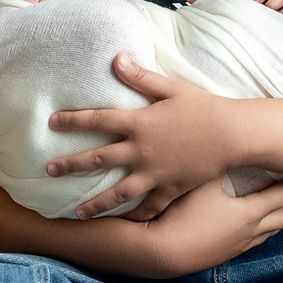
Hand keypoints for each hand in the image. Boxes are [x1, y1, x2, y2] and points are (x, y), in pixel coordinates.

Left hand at [47, 56, 242, 219]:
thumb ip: (141, 77)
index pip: (97, 119)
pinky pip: (148, 207)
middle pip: (98, 159)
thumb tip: (116, 58)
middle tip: (48, 171)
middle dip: (71, 164)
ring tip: (76, 213)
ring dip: (95, 203)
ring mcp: (154, 173)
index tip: (51, 122)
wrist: (233, 135)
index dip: (72, 120)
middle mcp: (141, 150)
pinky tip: (122, 224)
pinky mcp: (170, 188)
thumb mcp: (172, 88)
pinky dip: (135, 216)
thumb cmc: (204, 107)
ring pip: (118, 192)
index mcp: (139, 122)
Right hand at [135, 178, 282, 276]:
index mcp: (250, 211)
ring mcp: (241, 244)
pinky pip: (258, 241)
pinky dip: (269, 231)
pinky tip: (264, 230)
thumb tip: (235, 148)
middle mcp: (252, 230)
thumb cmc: (182, 211)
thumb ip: (222, 164)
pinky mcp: (227, 253)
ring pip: (274, 231)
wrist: (163, 250)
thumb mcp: (203, 181)